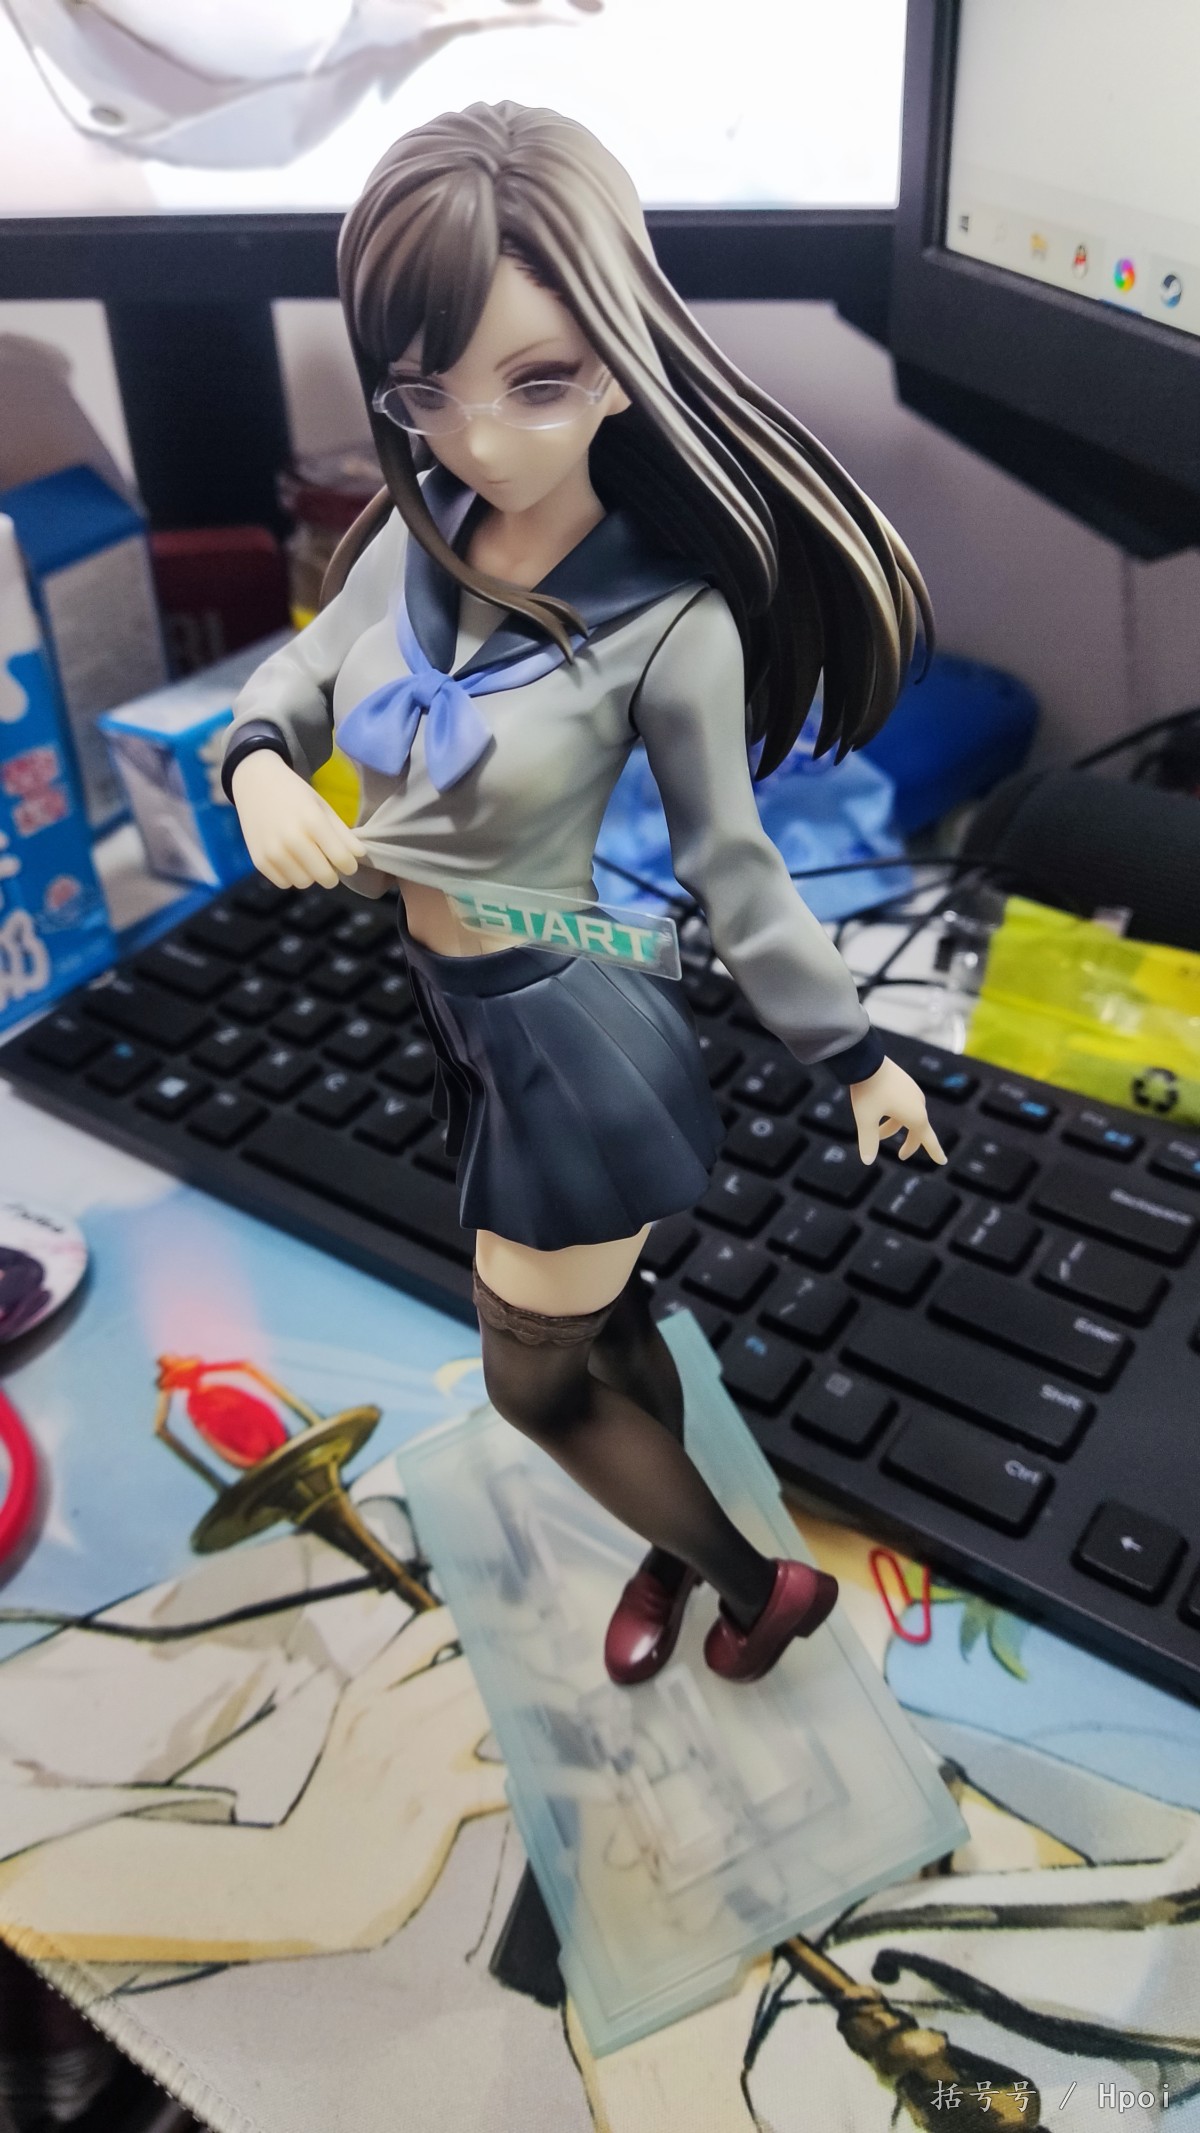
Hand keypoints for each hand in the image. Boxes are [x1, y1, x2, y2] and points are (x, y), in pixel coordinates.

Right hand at [230, 748, 364, 890]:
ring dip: (310, 875)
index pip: (343, 860)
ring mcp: (273, 852)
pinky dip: (290, 875)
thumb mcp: (322, 807)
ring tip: (306, 858)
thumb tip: (359, 856)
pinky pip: (284, 883)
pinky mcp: (259, 861)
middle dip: (332, 874)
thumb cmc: (294, 794)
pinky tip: (289, 858)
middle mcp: (292, 840)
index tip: (347, 862)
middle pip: (325, 877)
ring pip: (304, 883)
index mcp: (313, 822)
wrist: (255, 783)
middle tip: (328, 863)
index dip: (350, 865)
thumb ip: (342, 833)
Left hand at [849, 1056, 945, 1165]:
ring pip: (907, 1117)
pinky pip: (904, 1105)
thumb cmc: (868, 1091)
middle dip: (909, 1143)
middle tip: (901, 1156)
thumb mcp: (865, 1119)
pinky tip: (879, 1113)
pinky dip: (894, 1115)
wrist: (867, 1058)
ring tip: (875, 1133)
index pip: (928, 1139)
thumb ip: (868, 1141)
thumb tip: (867, 1161)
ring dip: (893, 1127)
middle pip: (917, 1130)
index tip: (942, 1162)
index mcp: (915, 1116)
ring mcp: (913, 1092)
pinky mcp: (905, 1083)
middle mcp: (918, 1104)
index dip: (935, 1152)